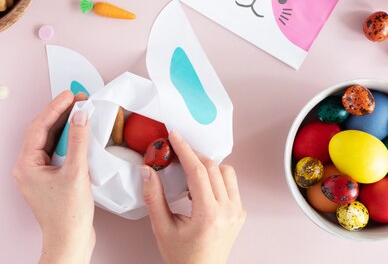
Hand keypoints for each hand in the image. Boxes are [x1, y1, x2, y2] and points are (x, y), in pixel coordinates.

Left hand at [13, 91, 94, 263]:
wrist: (70, 242)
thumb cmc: (68, 215)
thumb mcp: (76, 172)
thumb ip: (78, 141)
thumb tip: (80, 116)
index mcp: (26, 165)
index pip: (39, 127)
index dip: (55, 108)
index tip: (70, 95)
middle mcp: (28, 167)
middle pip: (43, 132)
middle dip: (61, 114)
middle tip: (78, 99)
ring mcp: (38, 174)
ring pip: (50, 141)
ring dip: (65, 127)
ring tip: (81, 111)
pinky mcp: (49, 179)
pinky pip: (57, 152)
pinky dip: (69, 141)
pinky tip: (81, 134)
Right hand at [141, 131, 245, 263]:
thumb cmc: (181, 256)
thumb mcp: (162, 228)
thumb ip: (153, 197)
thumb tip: (147, 171)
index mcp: (208, 214)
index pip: (198, 171)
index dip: (185, 150)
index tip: (175, 136)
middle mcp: (228, 211)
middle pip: (213, 167)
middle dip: (194, 154)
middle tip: (176, 150)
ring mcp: (237, 212)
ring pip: (226, 172)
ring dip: (208, 166)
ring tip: (190, 171)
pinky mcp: (240, 213)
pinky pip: (231, 185)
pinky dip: (216, 179)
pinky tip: (201, 188)